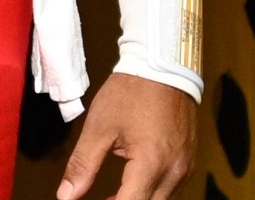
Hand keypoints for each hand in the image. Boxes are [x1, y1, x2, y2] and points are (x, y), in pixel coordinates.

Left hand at [58, 73, 196, 199]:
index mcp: (152, 164)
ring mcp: (185, 168)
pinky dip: (149, 192)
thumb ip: (83, 164)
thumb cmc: (129, 94)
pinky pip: (170, 189)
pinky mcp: (188, 161)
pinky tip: (129, 186)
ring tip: (108, 196)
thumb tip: (65, 195)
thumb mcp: (99, 127)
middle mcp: (175, 172)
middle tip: (99, 198)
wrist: (163, 68)